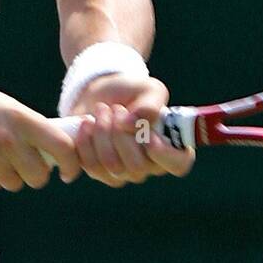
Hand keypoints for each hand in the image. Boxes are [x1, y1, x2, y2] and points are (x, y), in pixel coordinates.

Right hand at [0, 78, 81, 190]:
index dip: (72, 163)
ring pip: (14, 183)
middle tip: (27, 164)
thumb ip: (30, 126)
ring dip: (11, 176)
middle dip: (36, 174)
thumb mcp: (7, 106)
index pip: (62, 147)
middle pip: (39, 176)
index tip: (70, 172)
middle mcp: (8, 140)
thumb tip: (57, 146)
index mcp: (22, 119)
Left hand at [69, 74, 195, 186]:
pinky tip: (86, 123)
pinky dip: (84, 141)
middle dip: (121, 132)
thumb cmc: (132, 93)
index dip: (164, 155)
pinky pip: (90, 166)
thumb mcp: (148, 89)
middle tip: (116, 108)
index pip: (178, 164)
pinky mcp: (98, 172)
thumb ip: (150, 104)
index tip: (148, 136)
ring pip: (111, 165)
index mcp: (170, 146)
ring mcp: (123, 173)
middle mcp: (149, 165)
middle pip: (137, 166)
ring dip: (101, 132)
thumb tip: (134, 124)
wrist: (100, 94)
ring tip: (101, 110)